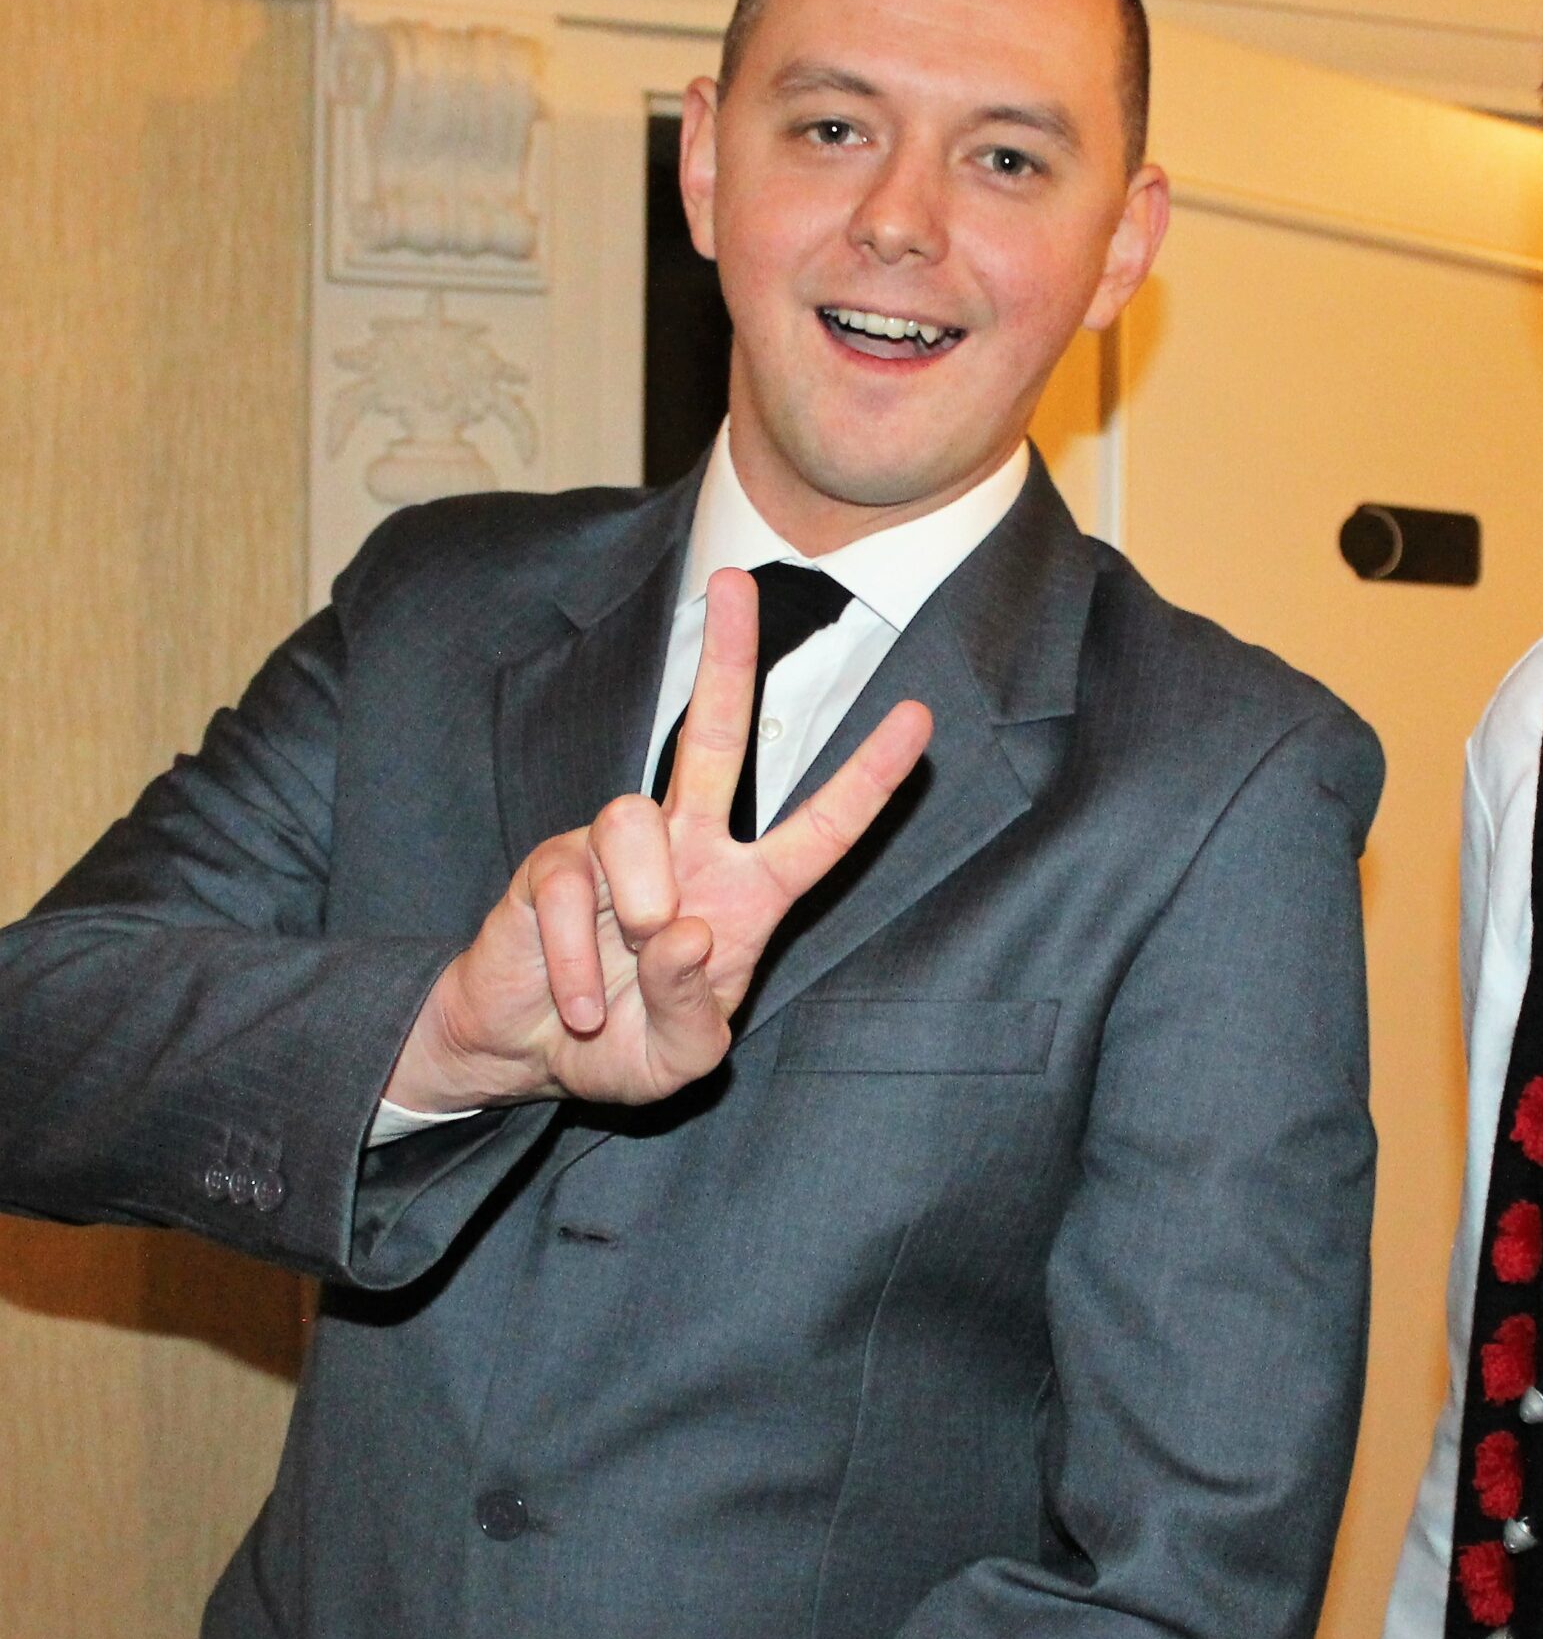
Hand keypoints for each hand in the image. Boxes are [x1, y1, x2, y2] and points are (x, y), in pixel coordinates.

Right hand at [388, 566, 932, 1111]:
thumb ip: (696, 1008)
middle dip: (725, 659)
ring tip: (620, 977)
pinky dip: (575, 960)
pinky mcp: (554, 864)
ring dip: (636, 906)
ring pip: (634, 817)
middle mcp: (688, 852)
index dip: (870, 776)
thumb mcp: (682, 1056)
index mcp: (747, 894)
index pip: (821, 828)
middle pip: (710, 737)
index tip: (920, 717)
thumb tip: (688, 930)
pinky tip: (575, 1003)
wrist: (526, 1056)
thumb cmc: (624, 1045)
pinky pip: (572, 886)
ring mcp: (617, 850)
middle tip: (734, 582)